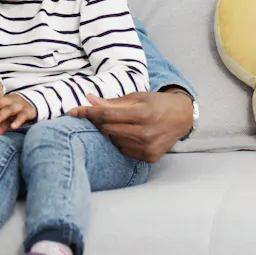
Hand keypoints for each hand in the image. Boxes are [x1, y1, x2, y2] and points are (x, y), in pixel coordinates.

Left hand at [0, 94, 36, 134]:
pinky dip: (18, 121)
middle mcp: (9, 102)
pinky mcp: (28, 111)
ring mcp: (19, 106)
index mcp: (2, 101)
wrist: (35, 103)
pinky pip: (22, 116)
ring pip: (8, 109)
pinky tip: (13, 126)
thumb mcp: (7, 117)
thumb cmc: (16, 110)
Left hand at [69, 91, 192, 162]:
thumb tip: (89, 99)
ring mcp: (148, 147)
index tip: (73, 111)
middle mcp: (145, 133)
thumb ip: (112, 101)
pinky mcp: (149, 157)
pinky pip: (123, 150)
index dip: (88, 112)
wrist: (183, 118)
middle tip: (96, 115)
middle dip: (98, 121)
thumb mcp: (136, 97)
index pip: (107, 114)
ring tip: (122, 123)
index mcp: (142, 113)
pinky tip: (129, 134)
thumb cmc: (157, 103)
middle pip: (107, 129)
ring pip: (113, 140)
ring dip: (110, 132)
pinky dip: (121, 141)